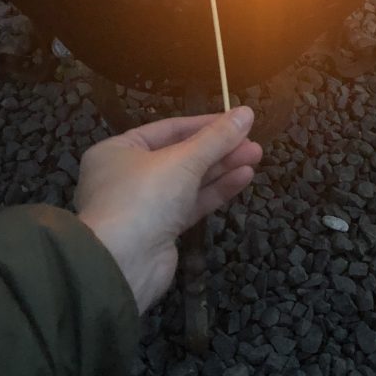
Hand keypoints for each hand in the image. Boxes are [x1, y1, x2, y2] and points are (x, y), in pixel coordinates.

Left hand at [75, 108, 261, 312]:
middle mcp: (128, 175)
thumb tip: (246, 112)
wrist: (123, 264)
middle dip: (219, 148)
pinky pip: (191, 203)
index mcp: (119, 150)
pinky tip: (243, 177)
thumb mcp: (183, 160)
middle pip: (181, 155)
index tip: (237, 120)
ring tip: (256, 156)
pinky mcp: (161, 230)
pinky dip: (216, 190)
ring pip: (189, 180)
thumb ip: (217, 137)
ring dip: (222, 168)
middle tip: (253, 142)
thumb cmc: (144, 197)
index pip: (169, 129)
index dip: (205, 123)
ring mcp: (145, 205)